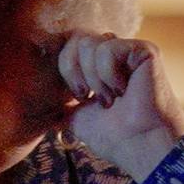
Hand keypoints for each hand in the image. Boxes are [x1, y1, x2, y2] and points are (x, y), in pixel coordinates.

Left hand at [53, 31, 183, 180]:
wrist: (139, 144)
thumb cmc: (115, 136)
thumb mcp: (76, 116)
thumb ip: (62, 101)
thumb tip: (39, 103)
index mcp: (101, 66)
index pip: (69, 46)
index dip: (68, 69)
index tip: (83, 97)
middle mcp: (118, 54)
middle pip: (76, 39)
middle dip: (77, 72)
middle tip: (94, 97)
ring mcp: (131, 51)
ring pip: (90, 43)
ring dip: (95, 77)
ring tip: (113, 97)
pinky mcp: (145, 51)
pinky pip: (108, 47)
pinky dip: (109, 72)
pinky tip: (125, 89)